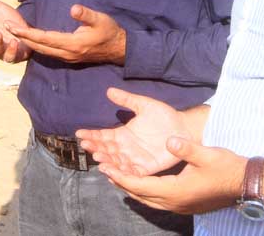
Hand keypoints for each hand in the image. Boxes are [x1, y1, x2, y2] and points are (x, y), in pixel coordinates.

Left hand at [10, 4, 125, 63]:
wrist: (119, 49)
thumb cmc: (110, 31)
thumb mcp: (100, 19)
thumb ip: (86, 15)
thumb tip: (73, 8)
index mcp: (72, 44)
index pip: (44, 39)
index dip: (27, 33)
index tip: (12, 27)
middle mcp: (67, 53)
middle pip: (39, 47)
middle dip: (22, 38)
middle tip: (6, 28)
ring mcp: (68, 57)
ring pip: (43, 51)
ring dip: (28, 42)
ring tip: (14, 33)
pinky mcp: (69, 56)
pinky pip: (49, 52)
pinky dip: (37, 46)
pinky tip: (31, 41)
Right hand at [76, 88, 194, 175]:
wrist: (184, 128)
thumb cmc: (164, 116)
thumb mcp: (144, 104)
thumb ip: (127, 99)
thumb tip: (109, 90)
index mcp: (123, 134)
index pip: (103, 136)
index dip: (91, 135)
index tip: (79, 133)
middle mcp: (126, 148)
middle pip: (106, 150)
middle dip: (95, 148)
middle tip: (86, 145)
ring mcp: (135, 159)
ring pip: (116, 162)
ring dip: (106, 161)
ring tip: (98, 158)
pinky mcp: (146, 168)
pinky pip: (131, 173)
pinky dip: (121, 173)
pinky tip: (112, 172)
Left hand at [97, 137, 246, 214]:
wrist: (244, 184)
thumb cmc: (226, 168)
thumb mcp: (206, 154)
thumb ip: (186, 148)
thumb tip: (169, 140)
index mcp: (175, 191)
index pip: (140, 185)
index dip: (121, 176)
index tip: (105, 168)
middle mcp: (174, 202)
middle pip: (140, 195)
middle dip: (121, 183)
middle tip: (105, 171)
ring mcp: (180, 206)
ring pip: (148, 200)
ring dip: (132, 188)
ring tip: (118, 176)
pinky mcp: (185, 205)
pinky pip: (157, 201)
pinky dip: (145, 192)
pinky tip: (143, 184)